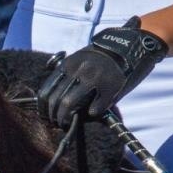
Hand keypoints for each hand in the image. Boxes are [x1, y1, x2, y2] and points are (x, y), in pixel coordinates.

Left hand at [37, 19, 166, 128]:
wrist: (128, 49)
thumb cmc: (100, 58)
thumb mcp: (79, 60)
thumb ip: (67, 76)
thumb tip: (53, 100)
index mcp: (68, 64)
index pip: (47, 89)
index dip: (43, 106)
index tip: (45, 115)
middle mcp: (78, 71)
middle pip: (57, 100)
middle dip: (53, 116)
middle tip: (56, 123)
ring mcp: (94, 79)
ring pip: (70, 104)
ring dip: (65, 118)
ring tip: (67, 123)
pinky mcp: (110, 89)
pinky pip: (94, 109)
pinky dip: (91, 114)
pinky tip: (92, 113)